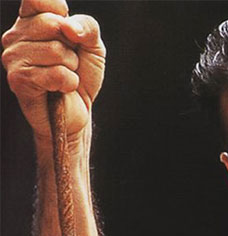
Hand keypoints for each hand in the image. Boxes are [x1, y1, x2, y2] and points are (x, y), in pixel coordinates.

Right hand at [2, 0, 104, 148]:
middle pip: (53, 24)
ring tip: (64, 75)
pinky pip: (56, 74)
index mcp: (30, 20)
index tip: (68, 31)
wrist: (78, 110)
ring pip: (56, 51)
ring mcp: (13, 57)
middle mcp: (16, 35)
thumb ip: (87, 26)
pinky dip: (69, 83)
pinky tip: (61, 88)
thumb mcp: (93, 46)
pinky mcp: (18, 79)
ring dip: (71, 67)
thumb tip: (68, 26)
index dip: (60, 11)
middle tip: (68, 62)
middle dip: (72, 47)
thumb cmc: (82, 75)